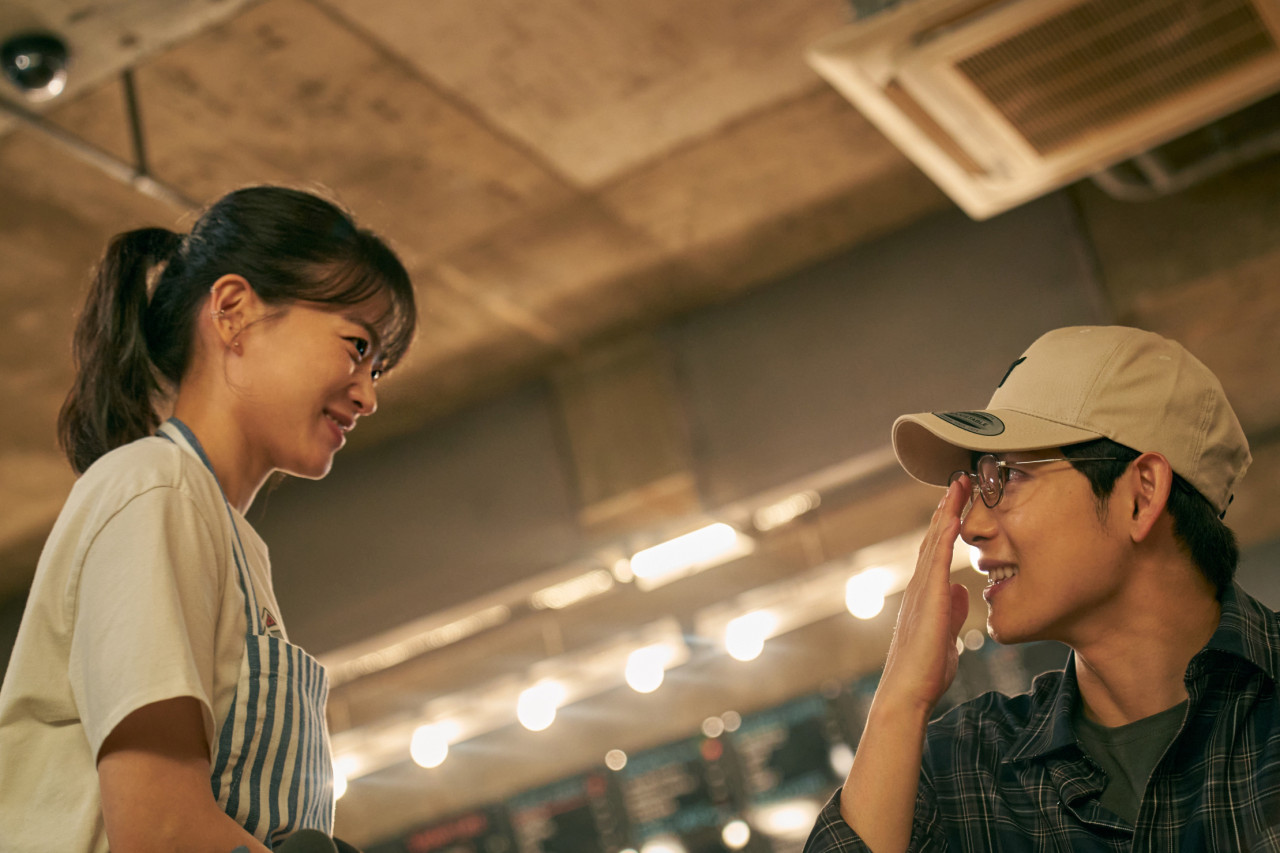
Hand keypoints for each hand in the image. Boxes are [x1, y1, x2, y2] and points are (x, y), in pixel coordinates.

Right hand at [878, 477, 970, 716]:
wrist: (908, 690)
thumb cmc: (925, 671)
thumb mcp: (947, 635)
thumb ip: (953, 611)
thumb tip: (962, 592)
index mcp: (925, 595)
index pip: (936, 551)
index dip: (947, 524)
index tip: (958, 501)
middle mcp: (919, 586)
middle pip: (932, 537)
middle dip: (946, 508)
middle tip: (958, 479)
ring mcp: (921, 589)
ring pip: (933, 540)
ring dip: (946, 511)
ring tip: (958, 485)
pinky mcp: (928, 596)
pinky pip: (937, 557)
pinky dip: (945, 533)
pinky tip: (953, 514)